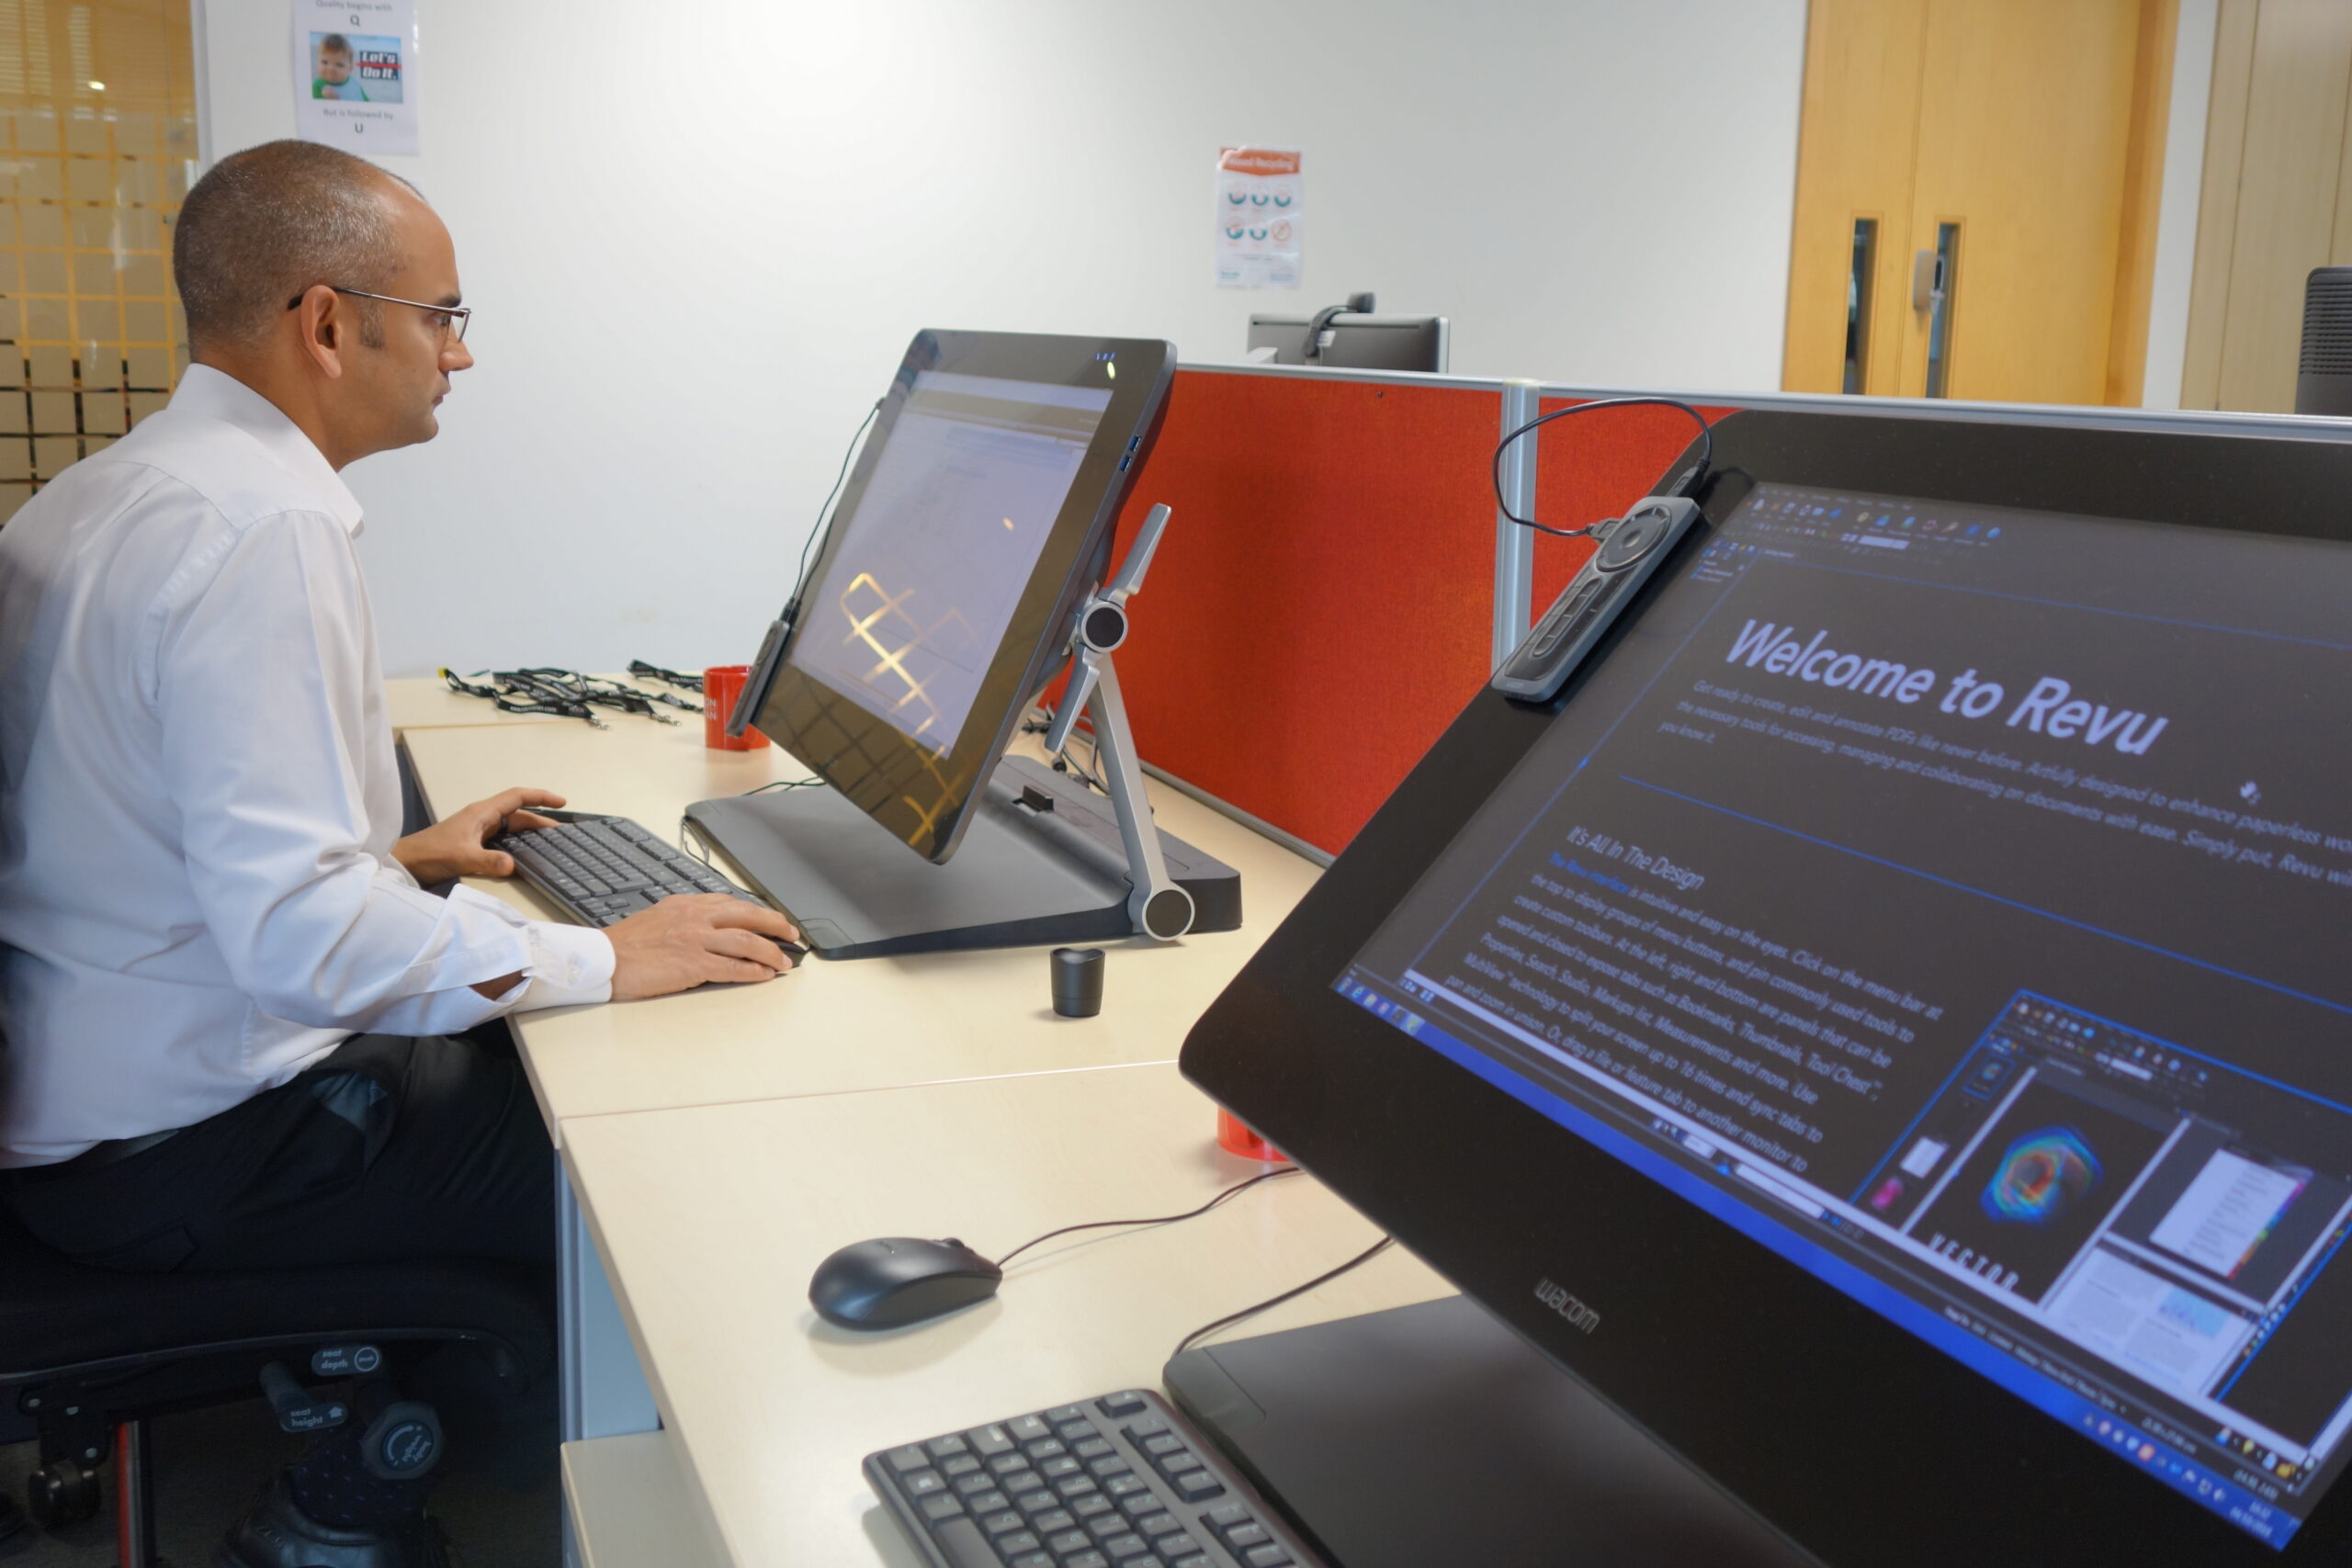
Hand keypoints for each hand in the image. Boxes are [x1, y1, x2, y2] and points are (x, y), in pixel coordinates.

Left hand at [392, 786, 566, 883]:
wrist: (406, 862)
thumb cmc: (430, 853)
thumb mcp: (462, 857)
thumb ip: (488, 861)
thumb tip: (513, 865)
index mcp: (481, 813)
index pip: (517, 797)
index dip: (541, 797)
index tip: (561, 802)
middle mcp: (482, 818)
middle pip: (518, 814)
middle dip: (540, 821)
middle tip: (560, 834)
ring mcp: (477, 831)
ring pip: (511, 827)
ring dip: (529, 834)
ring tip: (548, 845)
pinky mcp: (473, 843)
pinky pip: (502, 839)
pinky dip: (516, 844)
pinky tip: (524, 856)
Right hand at [606, 893, 801, 997]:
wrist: (602, 959)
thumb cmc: (625, 944)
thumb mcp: (657, 917)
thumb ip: (684, 918)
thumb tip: (708, 925)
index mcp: (685, 904)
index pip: (730, 903)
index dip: (755, 911)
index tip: (770, 919)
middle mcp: (694, 917)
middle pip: (747, 915)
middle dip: (775, 923)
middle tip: (792, 933)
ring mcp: (696, 939)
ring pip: (746, 940)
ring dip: (770, 951)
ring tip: (784, 960)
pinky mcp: (694, 964)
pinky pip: (733, 966)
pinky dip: (753, 970)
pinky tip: (765, 975)